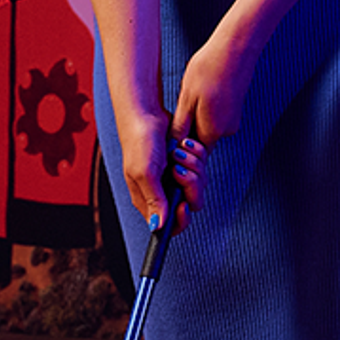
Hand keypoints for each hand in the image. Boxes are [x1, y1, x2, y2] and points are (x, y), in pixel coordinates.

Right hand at [121, 114, 204, 231]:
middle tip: (179, 170)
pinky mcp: (183, 165)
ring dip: (194, 169)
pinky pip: (200, 170)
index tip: (183, 204)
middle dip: (190, 187)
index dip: (179, 219)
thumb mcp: (145, 172)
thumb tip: (157, 226)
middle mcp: (161, 192)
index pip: (168, 226)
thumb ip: (154, 200)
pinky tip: (185, 147)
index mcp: (147, 199)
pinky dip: (197, 158)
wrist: (145, 112)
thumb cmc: (139, 141)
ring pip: (197, 186)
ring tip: (179, 153)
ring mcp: (173, 178)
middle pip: (188, 205)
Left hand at [172, 29, 257, 147]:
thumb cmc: (209, 69)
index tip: (171, 134)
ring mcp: (233, 119)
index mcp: (213, 130)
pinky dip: (205, 110)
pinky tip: (200, 93)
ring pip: (208, 128)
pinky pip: (216, 117)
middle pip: (201, 141)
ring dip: (195, 119)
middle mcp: (226, 129)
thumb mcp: (187, 97)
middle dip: (187, 133)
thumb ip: (181, 125)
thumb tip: (173, 143)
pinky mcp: (234, 108)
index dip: (180, 147)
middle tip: (178, 112)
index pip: (193, 151)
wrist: (236, 48)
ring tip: (189, 98)